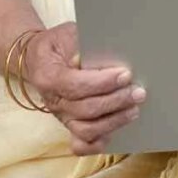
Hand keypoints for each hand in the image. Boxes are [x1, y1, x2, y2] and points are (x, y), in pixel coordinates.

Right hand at [21, 22, 145, 154]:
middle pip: (85, 109)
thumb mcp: (68, 34)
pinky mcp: (68, 123)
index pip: (76, 85)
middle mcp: (54, 101)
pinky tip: (113, 134)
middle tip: (138, 92)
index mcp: (49, 77)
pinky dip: (96, 143)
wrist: (39, 57)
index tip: (125, 74)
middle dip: (115, 101)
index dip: (102, 82)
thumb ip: (83, 46)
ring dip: (113, 121)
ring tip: (134, 109)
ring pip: (85, 129)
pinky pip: (79, 143)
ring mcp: (60, 115)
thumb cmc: (59, 43)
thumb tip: (100, 59)